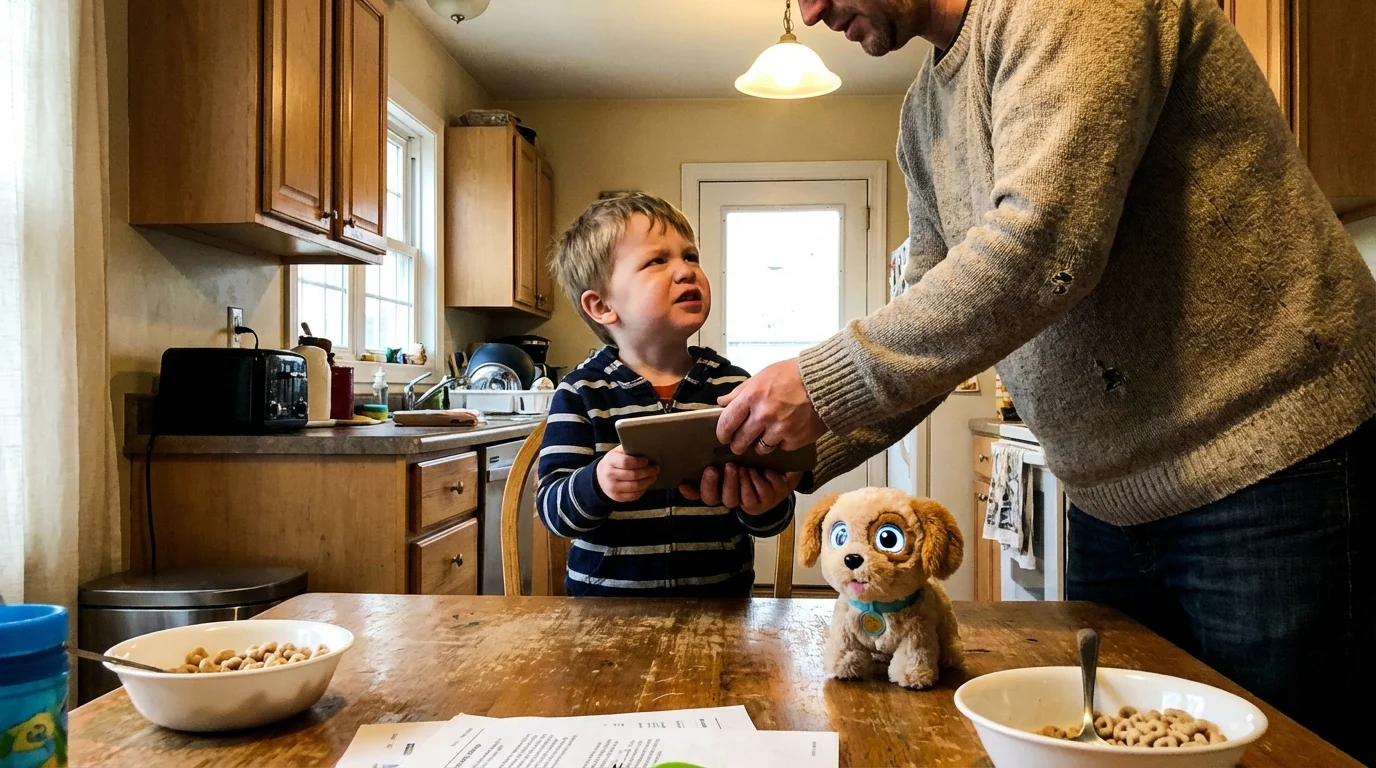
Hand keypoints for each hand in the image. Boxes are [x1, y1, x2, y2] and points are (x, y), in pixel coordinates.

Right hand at [596, 445, 658, 501]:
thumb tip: (645, 446)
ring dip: (648, 481)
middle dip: (648, 472)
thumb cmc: (613, 463)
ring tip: (653, 476)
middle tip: (656, 469)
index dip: (639, 462)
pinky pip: (634, 495)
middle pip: (633, 475)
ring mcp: (613, 488)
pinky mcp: (617, 497)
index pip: (626, 462)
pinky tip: (646, 484)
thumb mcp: (616, 452)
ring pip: (635, 486)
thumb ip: (628, 449)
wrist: (600, 478)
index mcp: (610, 461)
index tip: (647, 461)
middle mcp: (610, 475)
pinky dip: (643, 490)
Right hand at [679, 464, 802, 514]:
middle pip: (727, 500)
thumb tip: (690, 464)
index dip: (701, 490)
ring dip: (746, 483)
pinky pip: (766, 493)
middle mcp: (738, 500)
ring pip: (746, 500)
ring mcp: (755, 502)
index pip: (707, 496)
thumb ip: (716, 460)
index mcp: (723, 490)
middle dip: (728, 483)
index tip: (704, 473)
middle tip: (730, 466)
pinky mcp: (771, 499)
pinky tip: (766, 471)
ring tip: (748, 468)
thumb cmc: (752, 462)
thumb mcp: (733, 459)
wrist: (781, 468)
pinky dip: (766, 480)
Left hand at [717, 358, 825, 454]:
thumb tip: (722, 402)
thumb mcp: (763, 375)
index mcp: (752, 397)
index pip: (727, 422)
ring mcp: (779, 429)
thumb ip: (741, 391)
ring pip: (760, 448)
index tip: (723, 437)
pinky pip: (781, 448)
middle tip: (740, 444)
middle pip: (740, 441)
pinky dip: (782, 443)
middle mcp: (763, 415)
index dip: (722, 433)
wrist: (825, 381)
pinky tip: (787, 432)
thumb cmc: (793, 374)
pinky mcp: (794, 439)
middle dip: (738, 445)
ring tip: (765, 437)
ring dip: (760, 445)